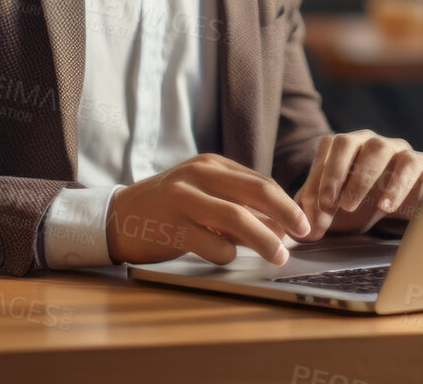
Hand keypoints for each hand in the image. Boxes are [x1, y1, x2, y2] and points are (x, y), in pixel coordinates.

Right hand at [106, 153, 312, 265]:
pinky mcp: (172, 226)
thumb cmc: (168, 209)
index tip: (303, 223)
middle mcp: (198, 175)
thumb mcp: (203, 196)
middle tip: (304, 233)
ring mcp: (184, 198)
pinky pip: (213, 245)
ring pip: (237, 218)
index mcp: (210, 164)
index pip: (260, 181)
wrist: (117, 217)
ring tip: (279, 256)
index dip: (286, 204)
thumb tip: (281, 226)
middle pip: (256, 191)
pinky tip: (225, 258)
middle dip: (286, 214)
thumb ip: (238, 205)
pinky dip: (227, 255)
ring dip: (265, 240)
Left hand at [294, 130, 422, 238]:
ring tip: (353, 207)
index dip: (322, 173)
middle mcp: (369, 141)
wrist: (401, 219)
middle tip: (335, 206)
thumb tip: (304, 230)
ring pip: (379, 148)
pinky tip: (385, 206)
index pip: (328, 146)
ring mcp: (396, 148)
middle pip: (349, 141)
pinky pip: (411, 163)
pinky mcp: (422, 162)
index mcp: (345, 146)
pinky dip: (397, 184)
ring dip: (363, 177)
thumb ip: (316, 216)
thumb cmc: (362, 209)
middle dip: (337, 174)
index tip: (321, 204)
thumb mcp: (336, 214)